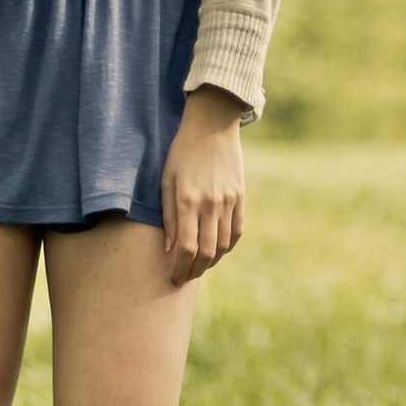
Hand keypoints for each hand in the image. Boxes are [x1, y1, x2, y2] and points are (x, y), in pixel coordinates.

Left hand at [160, 87, 246, 285]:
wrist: (212, 126)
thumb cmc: (181, 152)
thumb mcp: (166, 180)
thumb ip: (166, 216)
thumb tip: (168, 249)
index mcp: (187, 200)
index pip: (186, 248)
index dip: (180, 268)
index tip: (174, 279)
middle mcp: (210, 204)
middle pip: (207, 253)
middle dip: (195, 271)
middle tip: (185, 278)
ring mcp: (228, 201)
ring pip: (224, 245)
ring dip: (211, 261)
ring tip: (199, 266)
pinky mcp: (240, 198)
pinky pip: (236, 231)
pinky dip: (227, 246)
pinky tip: (217, 250)